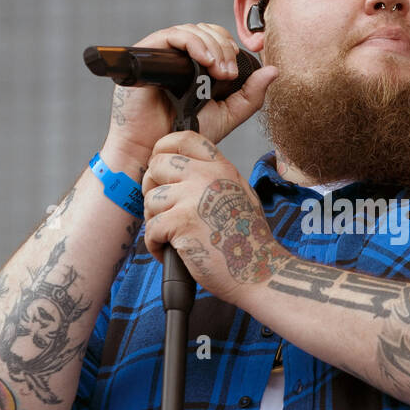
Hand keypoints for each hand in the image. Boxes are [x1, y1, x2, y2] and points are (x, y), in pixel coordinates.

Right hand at [103, 22, 277, 169]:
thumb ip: (251, 95)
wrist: (156, 149)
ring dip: (212, 47)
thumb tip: (273, 70)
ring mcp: (163, 54)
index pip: (216, 39)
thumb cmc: (185, 134)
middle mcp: (179, 56)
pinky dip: (193, 43)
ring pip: (192, 30)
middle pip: (206, 30)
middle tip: (228, 74)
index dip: (229, 47)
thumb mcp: (228, 114)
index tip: (234, 72)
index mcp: (195, 65)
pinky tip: (204, 62)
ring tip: (219, 72)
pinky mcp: (148, 54)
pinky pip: (172, 35)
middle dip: (224, 48)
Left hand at [140, 130, 291, 306]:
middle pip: (157, 166)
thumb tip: (183, 174)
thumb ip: (215, 178)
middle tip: (162, 209)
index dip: (163, 148)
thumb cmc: (250, 239)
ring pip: (150, 199)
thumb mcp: (240, 193)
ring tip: (170, 236)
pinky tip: (168, 252)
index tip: (160, 167)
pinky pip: (150, 228)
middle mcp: (206, 177)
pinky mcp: (181, 223)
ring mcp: (193, 198)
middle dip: (152, 188)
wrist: (259, 270)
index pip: (183, 138)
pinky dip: (155, 245)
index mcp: (221, 167)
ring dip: (154, 220)